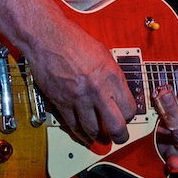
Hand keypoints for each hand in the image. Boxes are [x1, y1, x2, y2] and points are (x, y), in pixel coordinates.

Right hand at [25, 17, 137, 146]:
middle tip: (119, 137)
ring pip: (93, 130)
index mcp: (112, 76)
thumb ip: (112, 75)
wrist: (47, 38)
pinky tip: (84, 136)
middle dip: (120, 136)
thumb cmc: (74, 40)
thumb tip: (118, 92)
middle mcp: (97, 90)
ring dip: (99, 138)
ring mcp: (79, 99)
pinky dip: (80, 134)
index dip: (129, 116)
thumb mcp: (103, 54)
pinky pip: (73, 125)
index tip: (126, 116)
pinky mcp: (61, 103)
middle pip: (115, 126)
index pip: (129, 109)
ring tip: (102, 139)